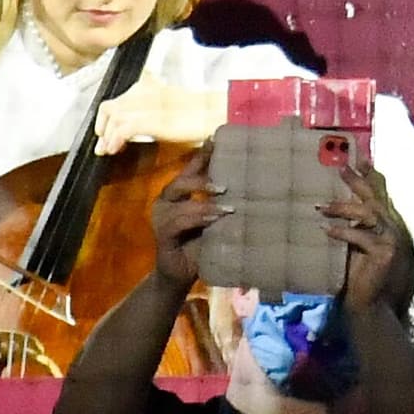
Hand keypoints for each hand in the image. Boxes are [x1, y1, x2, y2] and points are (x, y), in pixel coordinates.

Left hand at [93, 80, 223, 154]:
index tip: (106, 135)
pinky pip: (125, 128)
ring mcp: (147, 105)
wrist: (216, 114)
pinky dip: (116, 139)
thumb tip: (136, 127)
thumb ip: (155, 110)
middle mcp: (144, 92)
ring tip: (109, 150)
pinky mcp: (152, 119)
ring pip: (114, 116)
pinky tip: (117, 149)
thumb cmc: (200, 116)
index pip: (118, 100)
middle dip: (102, 127)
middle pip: (110, 106)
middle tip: (103, 146)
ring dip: (107, 135)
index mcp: (149, 87)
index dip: (106, 119)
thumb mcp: (172, 108)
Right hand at [146, 148, 226, 290]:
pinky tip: (213, 219)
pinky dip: (196, 217)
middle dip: (202, 179)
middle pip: (181, 181)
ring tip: (226, 208)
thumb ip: (223, 205)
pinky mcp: (162, 234)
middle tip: (225, 187)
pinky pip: (178, 221)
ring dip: (205, 203)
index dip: (202, 155)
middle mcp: (166, 202)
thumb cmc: (201, 246)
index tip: (216, 139)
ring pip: (180, 200)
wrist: (182, 275)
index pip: (190, 170)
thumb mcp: (214, 222)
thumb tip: (253, 189)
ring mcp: (161, 217)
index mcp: (178, 195)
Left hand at [319, 159, 413, 312]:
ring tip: (320, 207)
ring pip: (367, 214)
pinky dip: (342, 232)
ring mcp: (392, 240)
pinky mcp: (385, 252)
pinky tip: (325, 230)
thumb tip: (337, 206)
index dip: (371, 176)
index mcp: (389, 225)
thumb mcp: (357, 245)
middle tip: (340, 166)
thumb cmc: (362, 277)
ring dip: (343, 208)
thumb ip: (355, 226)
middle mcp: (394, 229)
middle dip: (358, 181)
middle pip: (375, 198)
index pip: (381, 195)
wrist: (371, 305)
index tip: (359, 158)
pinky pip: (360, 236)